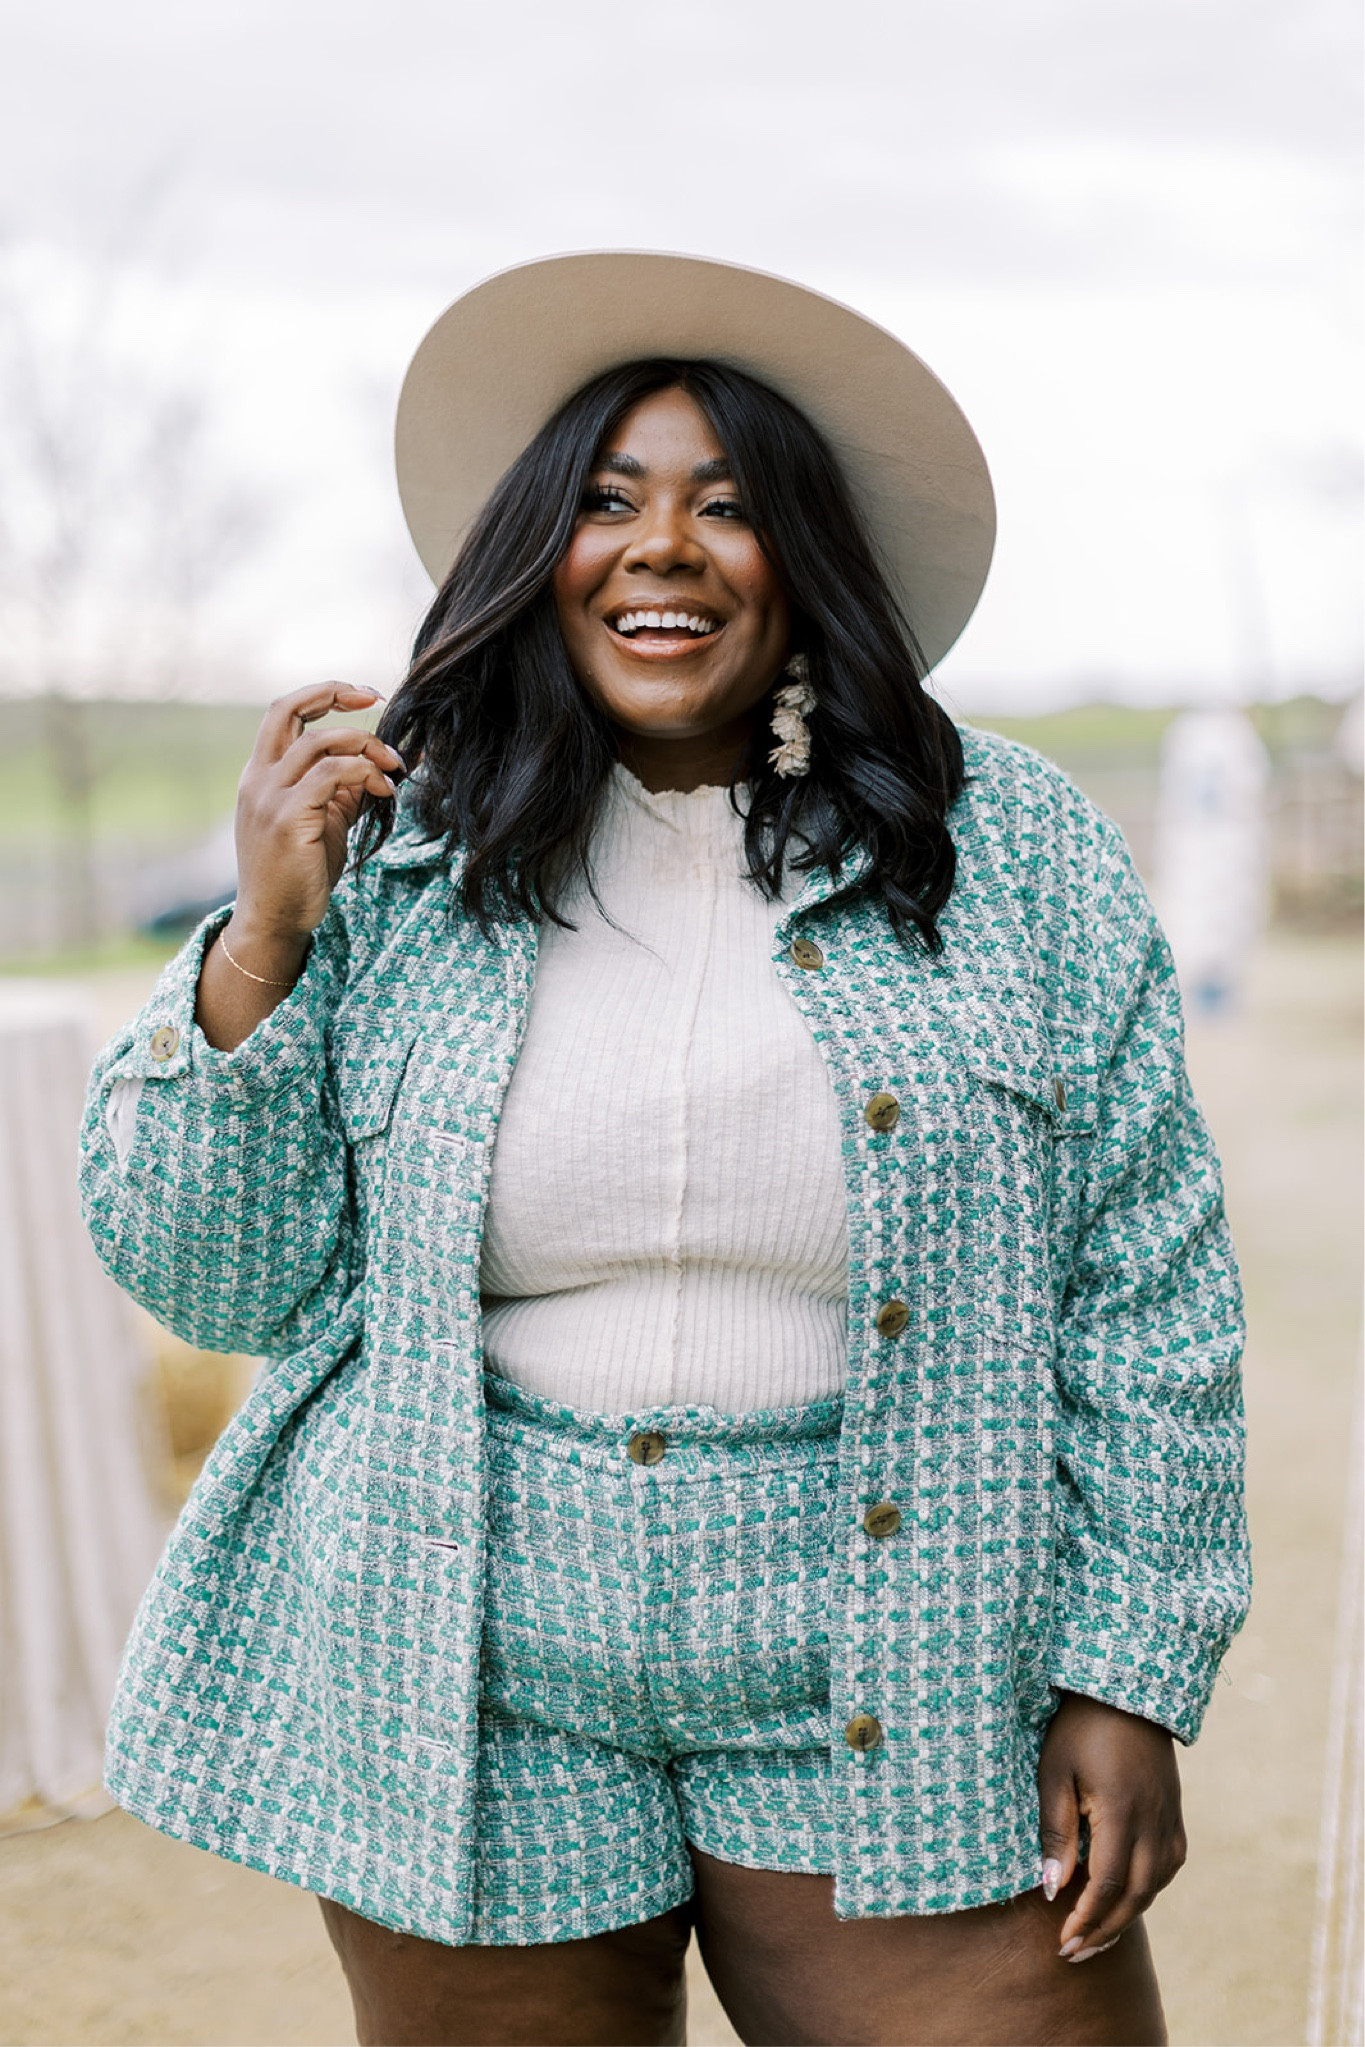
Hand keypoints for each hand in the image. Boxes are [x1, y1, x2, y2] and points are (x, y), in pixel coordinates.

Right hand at [231, 681, 403, 945]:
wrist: (275, 920)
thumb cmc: (301, 871)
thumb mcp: (327, 818)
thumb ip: (350, 786)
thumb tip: (394, 759)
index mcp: (262, 773)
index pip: (284, 711)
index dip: (324, 694)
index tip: (366, 698)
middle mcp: (258, 778)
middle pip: (286, 707)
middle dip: (333, 692)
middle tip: (377, 698)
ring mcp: (268, 797)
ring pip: (318, 741)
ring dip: (366, 744)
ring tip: (393, 766)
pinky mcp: (287, 819)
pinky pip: (330, 774)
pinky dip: (364, 772)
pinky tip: (385, 790)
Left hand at [1037, 1691, 1185, 1963]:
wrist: (1126, 1688)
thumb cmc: (1080, 1726)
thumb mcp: (1054, 1771)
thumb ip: (1055, 1830)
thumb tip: (1051, 1889)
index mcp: (1121, 1812)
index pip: (1106, 1886)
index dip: (1086, 1920)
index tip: (1062, 1943)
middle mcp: (1153, 1822)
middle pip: (1136, 1896)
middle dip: (1105, 1930)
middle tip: (1074, 1954)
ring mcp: (1169, 1817)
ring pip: (1156, 1885)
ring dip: (1128, 1915)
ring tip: (1098, 1935)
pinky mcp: (1174, 1812)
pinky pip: (1169, 1864)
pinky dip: (1149, 1889)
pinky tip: (1129, 1897)